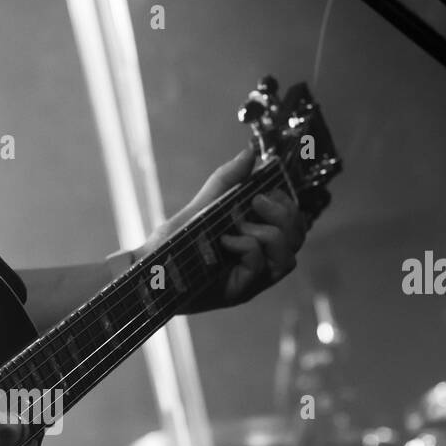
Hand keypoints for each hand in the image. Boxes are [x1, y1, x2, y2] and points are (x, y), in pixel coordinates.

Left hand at [137, 146, 305, 311]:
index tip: (266, 191)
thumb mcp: (203, 205)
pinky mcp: (238, 292)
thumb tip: (251, 153)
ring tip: (239, 226)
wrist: (147, 267)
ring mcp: (251, 279)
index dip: (289, 206)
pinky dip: (248, 248)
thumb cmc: (172, 241)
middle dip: (285, 216)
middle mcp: (259, 261)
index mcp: (256, 240)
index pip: (294, 225)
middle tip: (256, 202)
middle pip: (298, 239)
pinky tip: (226, 241)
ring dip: (270, 234)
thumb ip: (227, 181)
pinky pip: (261, 267)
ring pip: (289, 258)